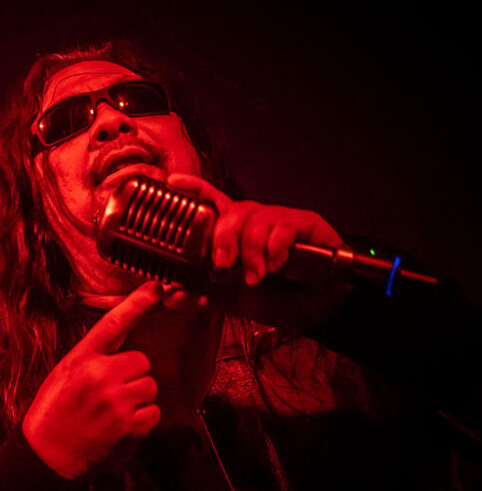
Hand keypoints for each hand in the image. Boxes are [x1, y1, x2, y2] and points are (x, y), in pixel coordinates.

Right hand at [22, 281, 163, 480]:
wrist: (46, 456)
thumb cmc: (54, 414)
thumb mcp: (64, 374)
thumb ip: (92, 359)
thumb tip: (122, 350)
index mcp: (81, 359)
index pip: (113, 324)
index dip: (136, 303)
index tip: (156, 287)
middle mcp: (99, 375)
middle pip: (141, 362)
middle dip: (133, 376)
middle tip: (112, 393)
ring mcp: (116, 401)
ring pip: (150, 387)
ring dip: (139, 399)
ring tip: (114, 412)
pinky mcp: (128, 426)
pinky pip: (153, 413)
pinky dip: (142, 421)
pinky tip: (121, 427)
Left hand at [162, 173, 347, 325]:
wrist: (320, 308)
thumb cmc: (280, 297)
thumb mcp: (236, 300)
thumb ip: (205, 297)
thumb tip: (170, 297)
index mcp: (237, 233)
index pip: (213, 203)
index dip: (195, 190)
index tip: (173, 182)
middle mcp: (256, 221)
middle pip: (232, 211)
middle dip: (223, 238)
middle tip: (223, 265)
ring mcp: (280, 219)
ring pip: (255, 219)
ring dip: (252, 251)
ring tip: (257, 276)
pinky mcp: (306, 222)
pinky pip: (284, 225)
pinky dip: (277, 248)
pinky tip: (279, 265)